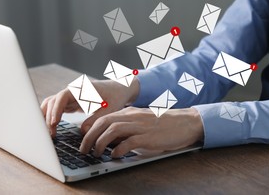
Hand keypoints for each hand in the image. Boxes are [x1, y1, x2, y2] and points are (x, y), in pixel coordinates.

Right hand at [41, 78, 139, 136]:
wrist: (118, 90)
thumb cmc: (115, 96)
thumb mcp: (109, 109)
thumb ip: (96, 119)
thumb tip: (83, 131)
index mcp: (81, 88)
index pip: (62, 97)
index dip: (56, 109)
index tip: (54, 123)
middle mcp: (72, 91)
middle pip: (53, 101)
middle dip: (49, 117)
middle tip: (50, 134)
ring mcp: (69, 97)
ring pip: (51, 105)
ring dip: (47, 118)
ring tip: (49, 134)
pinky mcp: (69, 103)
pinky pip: (55, 109)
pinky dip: (51, 118)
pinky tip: (51, 130)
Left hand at [79, 107, 203, 157]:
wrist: (185, 122)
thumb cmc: (163, 125)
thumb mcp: (141, 123)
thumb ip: (126, 129)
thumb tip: (110, 141)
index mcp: (129, 112)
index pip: (103, 117)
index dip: (90, 128)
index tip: (83, 139)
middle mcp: (132, 116)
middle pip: (104, 123)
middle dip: (90, 136)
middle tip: (83, 149)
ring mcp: (140, 125)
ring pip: (113, 130)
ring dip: (101, 143)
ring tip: (96, 154)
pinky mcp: (149, 136)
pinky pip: (129, 141)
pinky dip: (119, 149)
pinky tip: (115, 156)